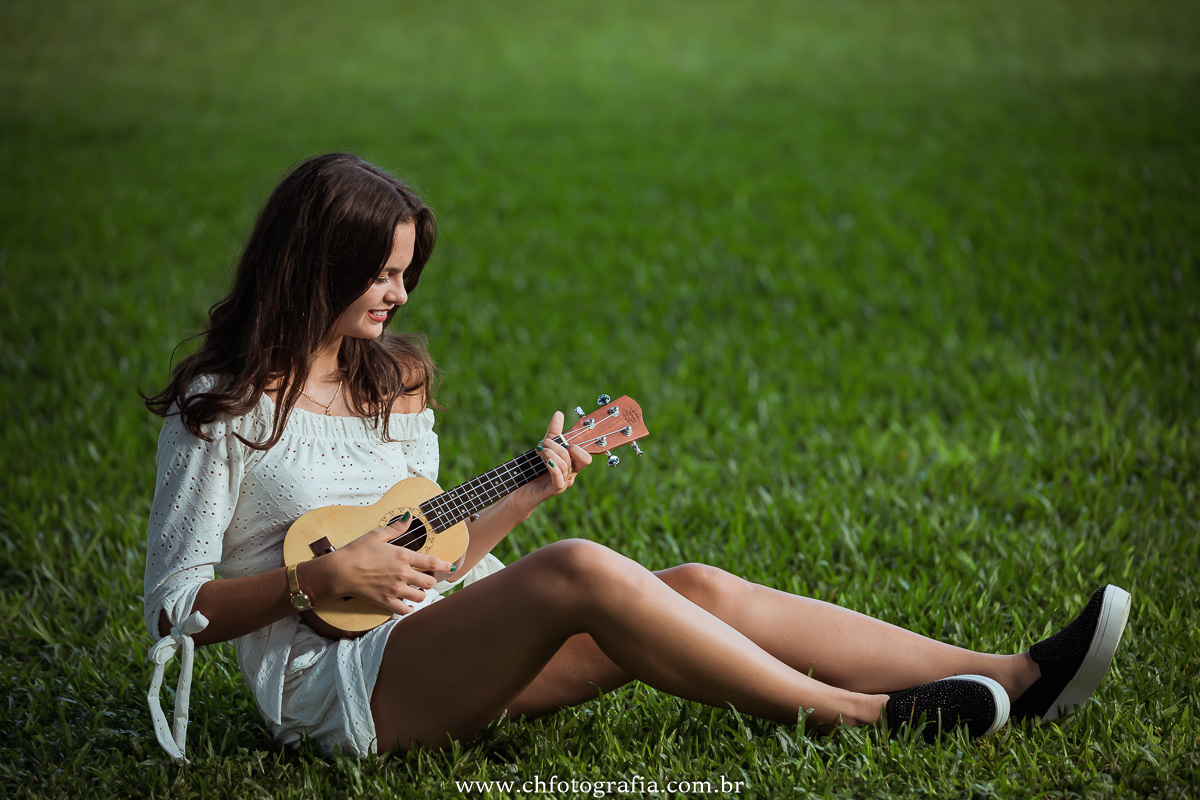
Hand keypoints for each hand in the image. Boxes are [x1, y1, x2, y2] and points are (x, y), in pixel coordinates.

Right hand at [327, 516, 455, 614]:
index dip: (444, 565)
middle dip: (431, 580)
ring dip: (421, 594)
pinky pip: (405, 610)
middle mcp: (402, 574)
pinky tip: (408, 604)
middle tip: (427, 577)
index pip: (431, 562)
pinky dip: (409, 608)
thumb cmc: (356, 551)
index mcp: (402, 556)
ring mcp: (395, 590)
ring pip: (420, 597)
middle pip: (429, 582)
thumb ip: (396, 528)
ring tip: (416, 589)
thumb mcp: (376, 535)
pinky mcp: (386, 602)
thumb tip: (409, 517)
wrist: (339, 571)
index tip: (451, 567)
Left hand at [510, 410, 592, 516]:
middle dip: (557, 445)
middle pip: (574, 457)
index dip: (578, 447)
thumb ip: (553, 433)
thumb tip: (559, 413)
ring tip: (538, 451)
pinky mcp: (552, 490)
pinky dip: (553, 467)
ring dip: (550, 453)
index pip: (586, 457)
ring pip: (564, 465)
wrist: (520, 491)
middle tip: (543, 444)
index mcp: (572, 465)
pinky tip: (545, 461)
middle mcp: (570, 475)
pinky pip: (559, 479)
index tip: (563, 439)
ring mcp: (563, 483)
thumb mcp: (545, 448)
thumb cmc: (534, 470)